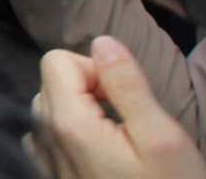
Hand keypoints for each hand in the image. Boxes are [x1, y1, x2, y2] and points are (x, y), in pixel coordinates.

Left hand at [39, 37, 205, 178]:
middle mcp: (44, 141)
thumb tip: (102, 40)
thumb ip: (127, 84)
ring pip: (49, 113)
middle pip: (50, 85)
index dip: (94, 69)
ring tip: (118, 143)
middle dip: (87, 91)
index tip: (124, 98)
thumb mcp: (162, 137)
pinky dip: (72, 139)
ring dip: (80, 115)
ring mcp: (44, 166)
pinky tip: (103, 160)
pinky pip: (49, 142)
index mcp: (66, 124)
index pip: (56, 60)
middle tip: (128, 123)